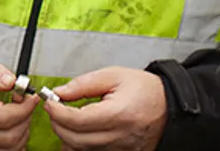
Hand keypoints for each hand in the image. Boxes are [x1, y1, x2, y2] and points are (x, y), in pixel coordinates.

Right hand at [0, 54, 39, 149]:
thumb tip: (11, 82)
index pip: (3, 117)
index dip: (25, 108)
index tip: (32, 97)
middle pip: (8, 137)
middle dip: (25, 120)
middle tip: (26, 104)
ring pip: (6, 150)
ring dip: (21, 134)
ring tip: (19, 115)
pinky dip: (12, 145)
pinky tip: (12, 128)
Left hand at [45, 66, 166, 150]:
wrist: (168, 105)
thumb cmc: (144, 89)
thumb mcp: (114, 75)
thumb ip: (85, 83)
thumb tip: (60, 92)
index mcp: (118, 113)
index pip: (77, 120)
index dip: (57, 112)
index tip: (51, 102)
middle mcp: (118, 136)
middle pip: (74, 139)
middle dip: (58, 124)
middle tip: (56, 109)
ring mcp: (119, 149)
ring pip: (80, 150)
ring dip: (67, 136)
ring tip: (69, 119)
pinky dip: (80, 145)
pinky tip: (82, 131)